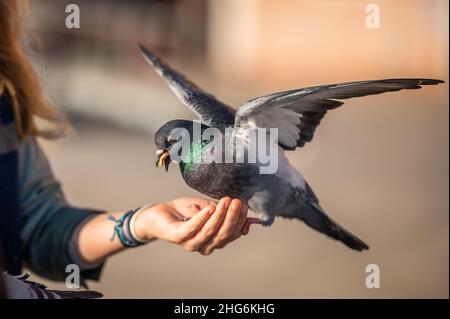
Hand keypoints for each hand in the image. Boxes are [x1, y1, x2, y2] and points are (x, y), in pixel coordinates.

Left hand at [134, 196, 248, 254]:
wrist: (159, 213)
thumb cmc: (184, 211)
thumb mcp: (208, 207)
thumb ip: (223, 211)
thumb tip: (245, 212)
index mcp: (214, 240)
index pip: (232, 233)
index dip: (240, 220)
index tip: (245, 205)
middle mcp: (204, 245)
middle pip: (223, 234)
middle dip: (232, 218)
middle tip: (238, 202)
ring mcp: (191, 243)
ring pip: (210, 232)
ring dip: (219, 216)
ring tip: (225, 201)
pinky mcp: (178, 237)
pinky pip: (192, 228)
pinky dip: (202, 218)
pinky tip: (209, 208)